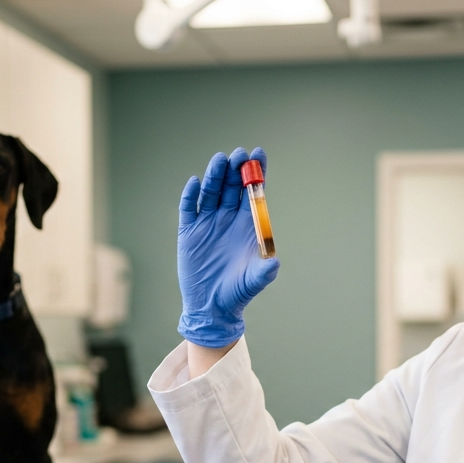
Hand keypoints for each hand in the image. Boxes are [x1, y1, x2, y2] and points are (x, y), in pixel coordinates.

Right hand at [177, 147, 279, 347]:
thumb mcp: (253, 282)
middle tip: (239, 155)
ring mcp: (208, 223)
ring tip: (219, 161)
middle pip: (231, 187)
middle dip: (235, 170)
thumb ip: (263, 272)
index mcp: (247, 225)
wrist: (212, 308)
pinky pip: (188, 208)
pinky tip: (195, 183)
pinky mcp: (189, 232)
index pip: (253, 193)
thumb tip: (274, 262)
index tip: (259, 154)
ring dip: (215, 176)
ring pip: (211, 192)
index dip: (256, 173)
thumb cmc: (237, 293)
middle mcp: (228, 219)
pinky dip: (191, 195)